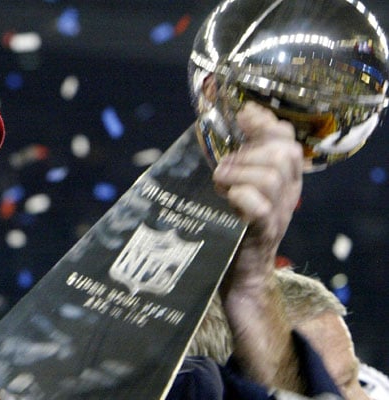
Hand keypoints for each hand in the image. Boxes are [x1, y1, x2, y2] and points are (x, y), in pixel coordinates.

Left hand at [213, 102, 302, 290]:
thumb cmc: (234, 221)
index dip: (265, 123)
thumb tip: (239, 115)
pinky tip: (228, 198)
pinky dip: (240, 196)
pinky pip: (259, 206)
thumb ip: (243, 155)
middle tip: (223, 169)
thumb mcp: (242, 183)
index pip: (286, 138)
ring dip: (238, 174)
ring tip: (220, 184)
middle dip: (248, 153)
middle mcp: (287, 193)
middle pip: (283, 154)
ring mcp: (278, 213)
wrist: (239, 270)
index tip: (243, 117)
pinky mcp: (263, 232)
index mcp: (284, 177)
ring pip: (270, 176)